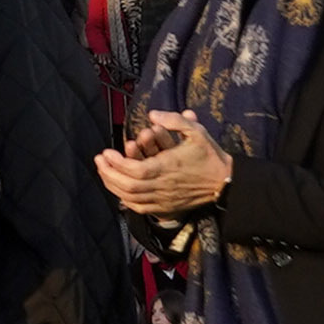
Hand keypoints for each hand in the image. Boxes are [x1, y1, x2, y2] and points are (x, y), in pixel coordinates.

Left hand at [101, 109, 229, 217]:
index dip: (117, 163)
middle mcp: (164, 186)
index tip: (105, 152)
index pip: (135, 170)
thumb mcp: (197, 132)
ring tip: (104, 172)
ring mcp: (164, 199)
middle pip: (128, 186)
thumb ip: (175, 120)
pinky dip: (125, 200)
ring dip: (113, 186)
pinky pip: (140, 208)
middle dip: (108, 173)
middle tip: (99, 160)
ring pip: (131, 198)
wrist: (225, 182)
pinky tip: (118, 190)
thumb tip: (153, 115)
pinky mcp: (166, 207)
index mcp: (168, 167)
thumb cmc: (210, 156)